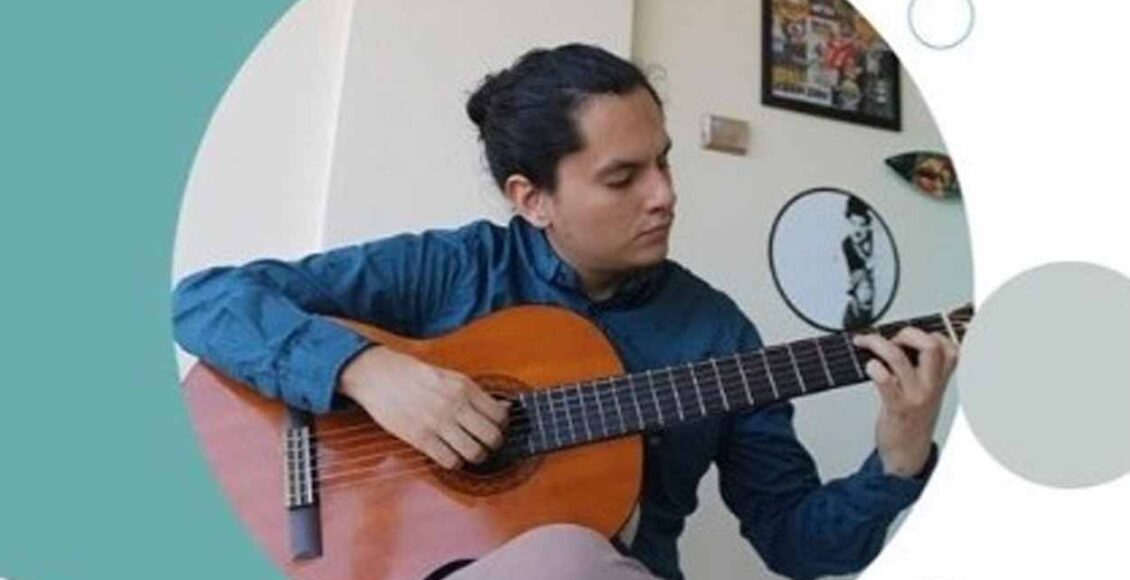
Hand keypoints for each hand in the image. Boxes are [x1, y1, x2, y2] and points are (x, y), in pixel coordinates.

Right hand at [338, 346, 510, 469]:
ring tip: (471, 452)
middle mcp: (454, 405)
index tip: (497, 427)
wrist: (379, 375)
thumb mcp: (450, 376)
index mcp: (464, 387)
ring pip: (474, 452)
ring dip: (477, 456)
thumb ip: (475, 393)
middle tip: (488, 444)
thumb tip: (502, 408)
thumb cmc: (414, 374)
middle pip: (492, 437)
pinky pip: (449, 461)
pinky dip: (455, 463)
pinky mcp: (421, 438)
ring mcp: (438, 423)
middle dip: (494, 444)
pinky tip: (452, 455)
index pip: (500, 415)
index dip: (503, 426)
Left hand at [853, 327, 958, 477]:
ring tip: (866, 343)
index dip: (929, 333)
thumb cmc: (912, 418)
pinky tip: (869, 366)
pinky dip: (874, 367)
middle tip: (890, 339)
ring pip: (900, 358)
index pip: (950, 346)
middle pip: (930, 345)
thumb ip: (920, 366)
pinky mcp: (897, 407)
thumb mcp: (926, 390)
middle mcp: (932, 385)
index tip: (909, 336)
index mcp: (941, 378)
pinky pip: (885, 381)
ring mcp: (915, 396)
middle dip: (906, 333)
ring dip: (878, 344)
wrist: (907, 453)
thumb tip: (896, 339)